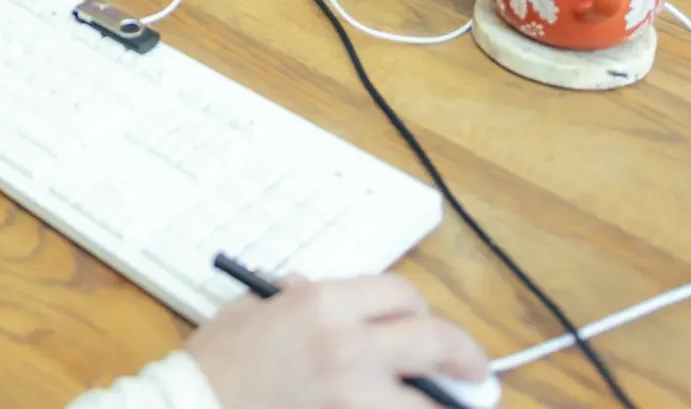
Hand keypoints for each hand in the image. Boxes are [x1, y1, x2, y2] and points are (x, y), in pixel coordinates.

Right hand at [185, 276, 488, 408]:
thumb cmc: (213, 365)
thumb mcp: (249, 312)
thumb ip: (290, 299)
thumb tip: (312, 293)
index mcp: (321, 303)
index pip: (400, 295)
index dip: (424, 313)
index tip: (435, 332)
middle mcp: (346, 344)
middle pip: (433, 342)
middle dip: (466, 359)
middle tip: (477, 375)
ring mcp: (350, 394)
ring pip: (425, 401)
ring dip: (441, 405)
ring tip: (449, 407)